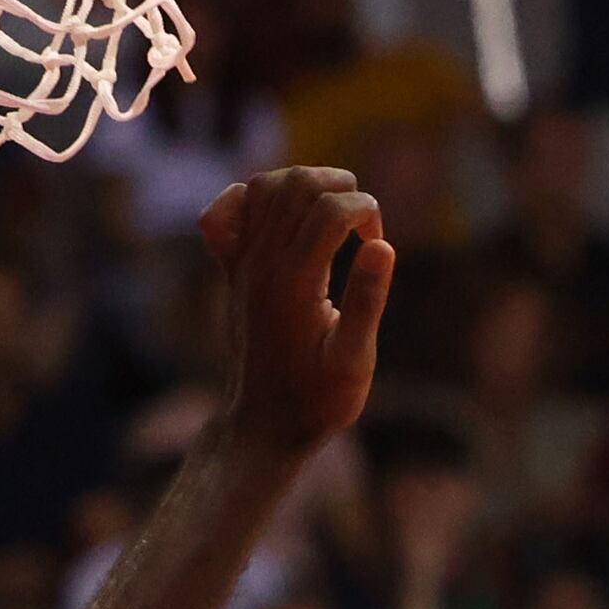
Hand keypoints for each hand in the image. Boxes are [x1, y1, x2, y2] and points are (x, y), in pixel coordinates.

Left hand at [201, 167, 392, 461]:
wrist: (263, 425)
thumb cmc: (317, 400)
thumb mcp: (354, 361)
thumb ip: (368, 300)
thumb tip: (380, 244)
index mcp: (294, 282)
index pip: (332, 208)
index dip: (368, 212)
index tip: (378, 245)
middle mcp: (261, 264)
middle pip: (296, 183)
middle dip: (341, 187)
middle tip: (361, 223)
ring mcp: (241, 264)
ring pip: (263, 186)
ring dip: (305, 185)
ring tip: (332, 215)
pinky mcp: (233, 271)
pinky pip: (227, 212)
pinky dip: (254, 199)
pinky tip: (283, 220)